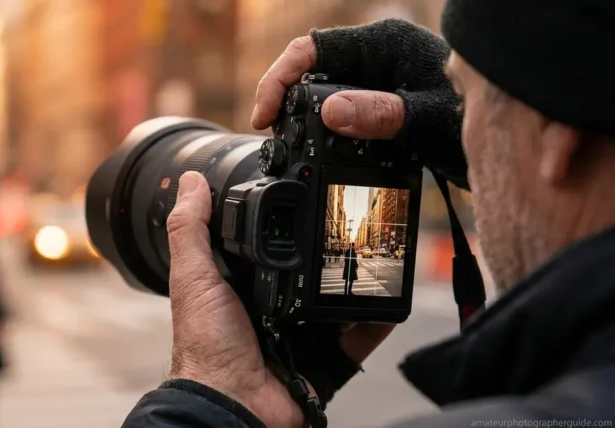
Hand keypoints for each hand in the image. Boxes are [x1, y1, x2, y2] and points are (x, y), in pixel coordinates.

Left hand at [167, 172, 393, 426]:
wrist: (233, 405)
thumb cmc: (206, 347)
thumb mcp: (194, 278)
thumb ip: (190, 230)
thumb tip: (190, 182)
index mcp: (243, 287)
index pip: (270, 248)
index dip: (285, 227)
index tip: (304, 201)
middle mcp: (274, 308)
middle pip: (309, 273)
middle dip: (330, 253)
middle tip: (352, 227)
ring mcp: (303, 334)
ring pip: (338, 301)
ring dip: (358, 283)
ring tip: (376, 254)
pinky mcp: (326, 358)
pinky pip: (360, 336)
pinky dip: (377, 320)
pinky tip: (390, 300)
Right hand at [252, 19, 468, 188]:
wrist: (513, 139)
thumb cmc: (479, 119)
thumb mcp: (427, 120)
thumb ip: (381, 114)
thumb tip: (329, 112)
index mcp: (383, 45)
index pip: (312, 49)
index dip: (279, 79)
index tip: (264, 117)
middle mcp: (376, 58)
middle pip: (310, 70)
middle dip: (284, 101)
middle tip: (273, 138)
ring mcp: (378, 81)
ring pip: (322, 93)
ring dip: (301, 118)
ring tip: (287, 148)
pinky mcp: (381, 104)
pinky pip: (340, 112)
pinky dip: (323, 131)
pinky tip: (317, 152)